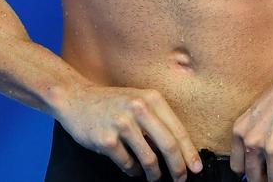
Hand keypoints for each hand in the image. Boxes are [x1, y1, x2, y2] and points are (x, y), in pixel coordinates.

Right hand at [59, 83, 203, 181]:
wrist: (77, 99)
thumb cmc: (112, 104)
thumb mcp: (138, 101)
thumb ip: (157, 120)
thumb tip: (180, 150)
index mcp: (151, 98)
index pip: (177, 129)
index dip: (189, 152)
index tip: (195, 167)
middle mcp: (138, 107)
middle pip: (168, 145)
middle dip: (178, 167)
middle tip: (180, 179)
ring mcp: (122, 123)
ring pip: (149, 158)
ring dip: (154, 173)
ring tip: (154, 176)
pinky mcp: (106, 139)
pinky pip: (127, 164)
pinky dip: (132, 170)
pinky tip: (131, 167)